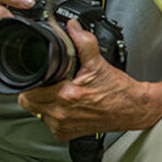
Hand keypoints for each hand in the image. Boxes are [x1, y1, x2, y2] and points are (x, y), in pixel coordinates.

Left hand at [17, 19, 160, 139]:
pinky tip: (62, 104)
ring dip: (41, 102)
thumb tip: (72, 26)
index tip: (37, 74)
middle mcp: (62, 113)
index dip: (30, 80)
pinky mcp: (66, 134)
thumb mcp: (98, 62)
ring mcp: (63, 126)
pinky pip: (48, 123)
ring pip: (37, 112)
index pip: (29, 90)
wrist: (133, 109)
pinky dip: (52, 113)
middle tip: (44, 81)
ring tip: (54, 91)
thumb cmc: (117, 90)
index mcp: (66, 95)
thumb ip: (82, 41)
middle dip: (34, 90)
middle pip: (29, 102)